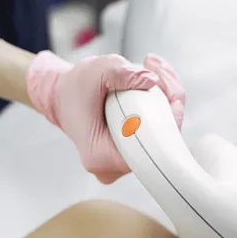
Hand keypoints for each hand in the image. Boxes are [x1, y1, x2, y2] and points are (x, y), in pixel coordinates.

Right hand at [26, 51, 185, 183]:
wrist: (63, 96)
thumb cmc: (75, 88)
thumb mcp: (95, 71)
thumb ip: (121, 73)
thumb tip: (151, 80)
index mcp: (100, 156)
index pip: (151, 150)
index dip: (169, 124)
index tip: (174, 99)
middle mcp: (113, 168)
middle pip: (161, 142)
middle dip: (168, 102)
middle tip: (157, 70)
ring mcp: (123, 164)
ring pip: (162, 137)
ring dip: (166, 102)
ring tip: (153, 69)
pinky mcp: (132, 154)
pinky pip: (157, 134)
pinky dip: (161, 109)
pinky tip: (156, 83)